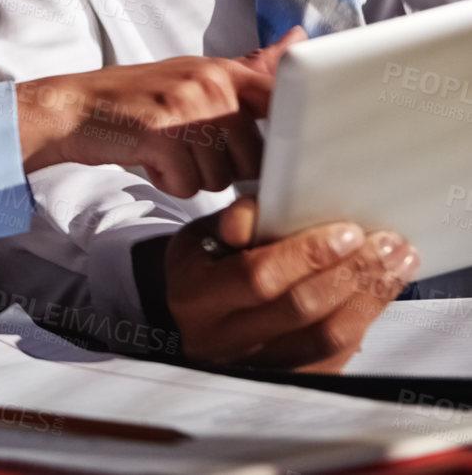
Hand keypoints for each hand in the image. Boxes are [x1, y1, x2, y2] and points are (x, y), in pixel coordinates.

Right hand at [14, 26, 304, 196]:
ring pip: (220, 177)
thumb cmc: (136, 97)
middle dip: (222, 165)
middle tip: (187, 146)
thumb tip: (300, 38)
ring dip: (192, 175)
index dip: (282, 139)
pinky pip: (187, 184)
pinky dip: (167, 181)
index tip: (258, 146)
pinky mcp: (162, 135)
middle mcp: (211, 85)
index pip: (283, 107)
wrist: (72, 107)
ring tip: (165, 151)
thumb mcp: (195, 73)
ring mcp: (186, 108)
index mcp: (224, 72)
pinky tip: (150, 160)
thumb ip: (251, 66)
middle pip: (253, 159)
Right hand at [167, 197, 418, 370]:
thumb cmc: (205, 272)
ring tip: (396, 264)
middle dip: (350, 272)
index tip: (347, 233)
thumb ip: (237, 221)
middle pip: (300, 309)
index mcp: (196, 296)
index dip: (306, 255)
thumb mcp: (202, 238)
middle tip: (386, 244)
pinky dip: (364, 321)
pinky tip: (381, 292)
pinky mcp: (287, 383)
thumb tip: (268, 209)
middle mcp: (223, 340)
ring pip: (325, 338)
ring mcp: (256, 368)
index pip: (257, 277)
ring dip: (369, 297)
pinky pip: (336, 357)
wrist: (196, 327)